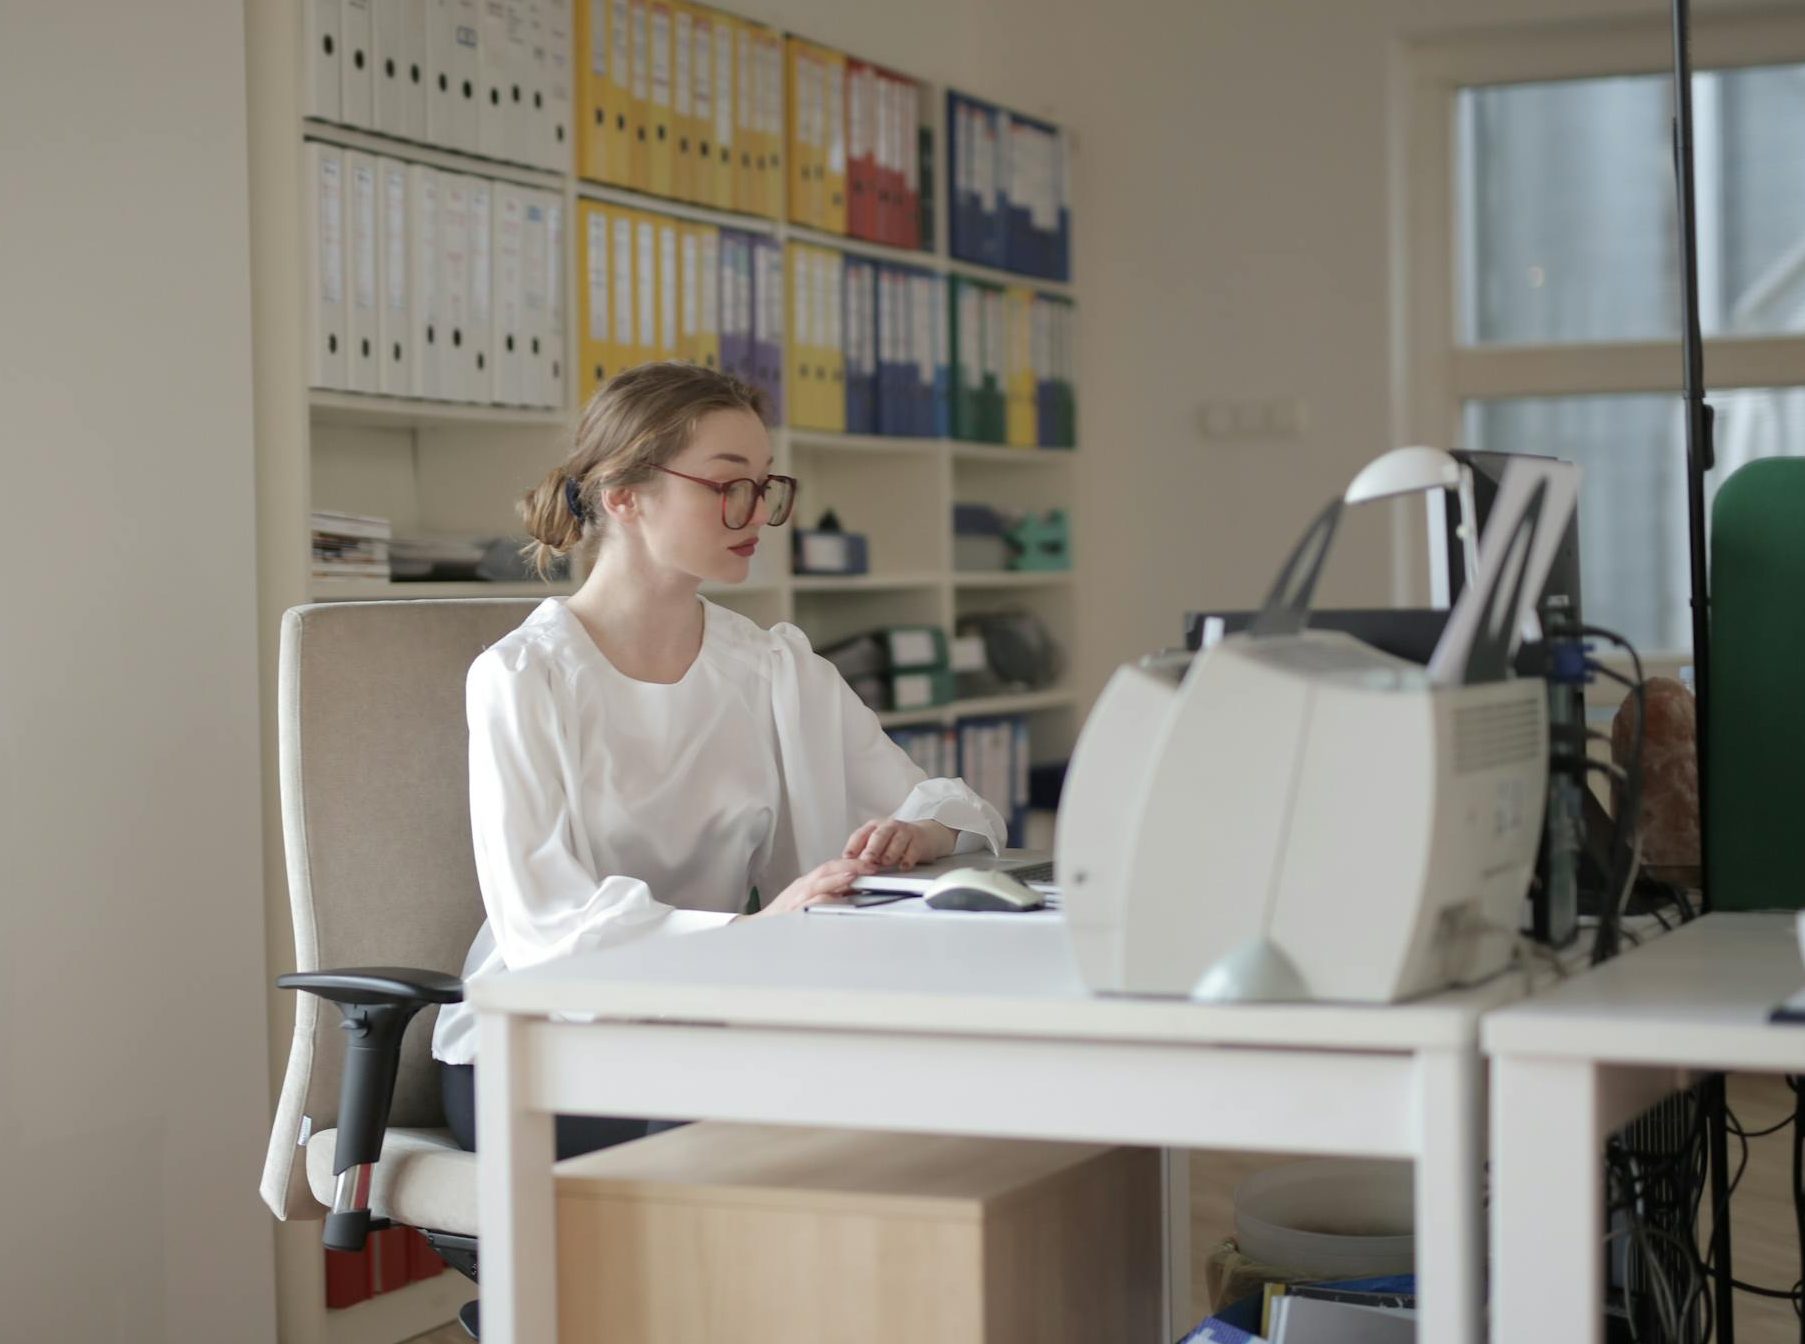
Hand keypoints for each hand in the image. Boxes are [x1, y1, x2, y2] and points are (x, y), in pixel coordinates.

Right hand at [742, 858, 877, 918]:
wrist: (757, 927)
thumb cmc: (782, 914)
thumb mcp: (806, 898)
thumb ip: (826, 892)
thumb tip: (851, 889)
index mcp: (807, 883)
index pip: (831, 867)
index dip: (851, 863)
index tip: (869, 863)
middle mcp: (802, 887)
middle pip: (826, 870)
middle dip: (849, 866)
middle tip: (869, 866)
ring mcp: (796, 899)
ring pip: (818, 884)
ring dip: (837, 878)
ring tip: (854, 875)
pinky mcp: (791, 913)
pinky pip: (807, 904)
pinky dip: (821, 899)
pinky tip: (832, 898)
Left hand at [841, 818, 955, 869]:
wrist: (925, 835)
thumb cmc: (897, 842)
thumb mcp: (878, 845)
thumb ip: (864, 854)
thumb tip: (847, 869)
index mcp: (874, 827)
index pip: (860, 835)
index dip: (853, 846)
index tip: (847, 858)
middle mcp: (889, 827)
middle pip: (878, 835)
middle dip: (872, 849)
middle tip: (866, 860)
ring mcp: (905, 832)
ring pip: (896, 840)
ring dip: (890, 852)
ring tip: (885, 863)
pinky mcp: (919, 839)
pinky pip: (913, 849)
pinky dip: (908, 858)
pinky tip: (903, 866)